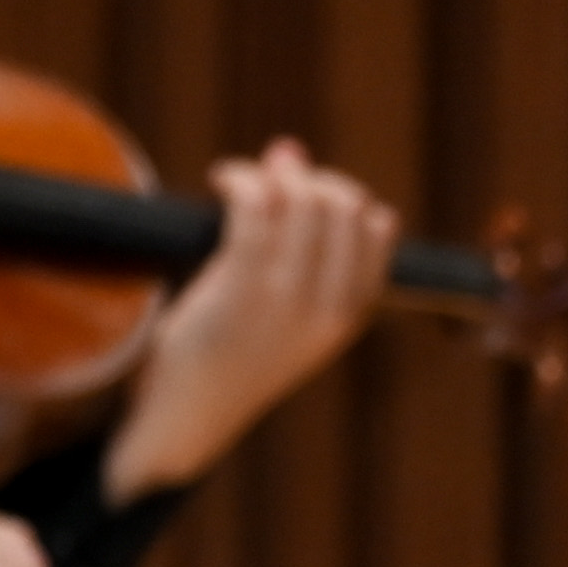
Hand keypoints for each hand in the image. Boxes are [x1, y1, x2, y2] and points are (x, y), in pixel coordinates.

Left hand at [103, 142, 399, 500]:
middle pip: (342, 204)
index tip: (298, 195)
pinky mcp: (244, 288)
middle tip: (264, 182)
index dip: (340, 193)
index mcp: (348, 315)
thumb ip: (294, 241)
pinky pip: (255, 207)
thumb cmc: (226, 357)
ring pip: (302, 199)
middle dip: (305, 177)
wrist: (189, 418)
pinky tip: (221, 181)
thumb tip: (289, 149)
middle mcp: (329, 305)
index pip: (378, 229)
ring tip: (237, 181)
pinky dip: (239, 179)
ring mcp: (290, 297)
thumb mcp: (281, 310)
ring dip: (267, 173)